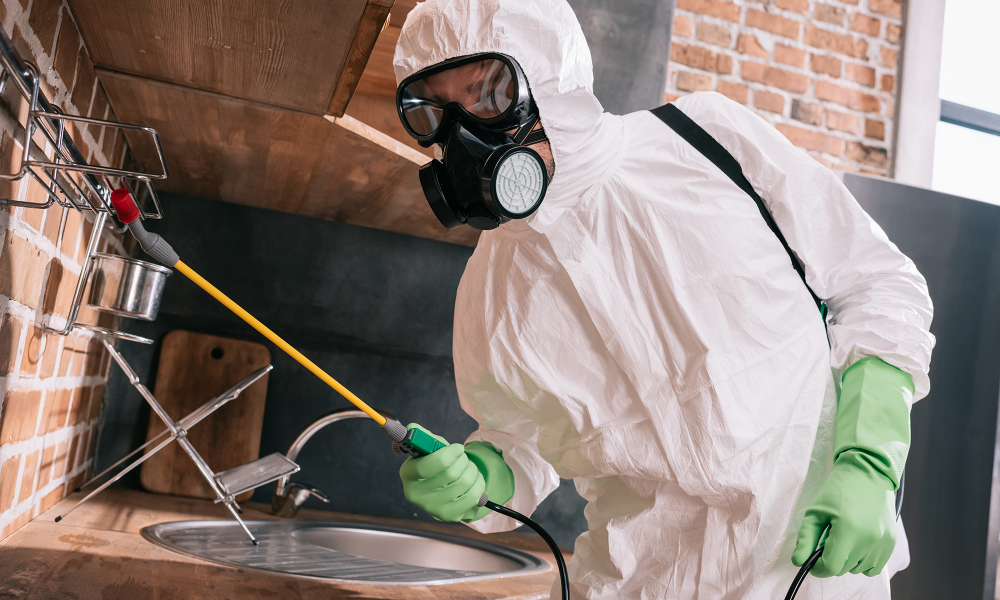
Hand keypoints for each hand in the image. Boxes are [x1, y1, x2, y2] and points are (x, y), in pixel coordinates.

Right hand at [399, 425, 485, 521]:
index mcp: (407, 474)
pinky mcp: (449, 516)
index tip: (458, 448)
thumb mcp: (426, 447)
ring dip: (472, 470)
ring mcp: (432, 508)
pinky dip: (479, 483)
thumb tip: (413, 429)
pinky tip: (473, 480)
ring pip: (465, 483)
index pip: (427, 467)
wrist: (439, 485)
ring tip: (468, 467)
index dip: (448, 455)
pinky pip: (474, 497)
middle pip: (451, 474)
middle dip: (463, 460)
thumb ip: (422, 436)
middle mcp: (416, 494)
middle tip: (463, 456)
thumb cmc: (433, 461)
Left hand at [792, 451, 896, 576]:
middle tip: (828, 538)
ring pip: (858, 569)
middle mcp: (869, 540)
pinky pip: (874, 568)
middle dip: (831, 559)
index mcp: (849, 530)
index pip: (831, 567)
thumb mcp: (815, 512)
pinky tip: (856, 544)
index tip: (813, 559)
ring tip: (844, 536)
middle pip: (843, 569)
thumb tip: (798, 562)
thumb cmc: (838, 490)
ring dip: (847, 560)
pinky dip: (862, 562)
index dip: (818, 567)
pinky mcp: (891, 543)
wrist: (868, 474)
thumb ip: (806, 539)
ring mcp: (883, 543)